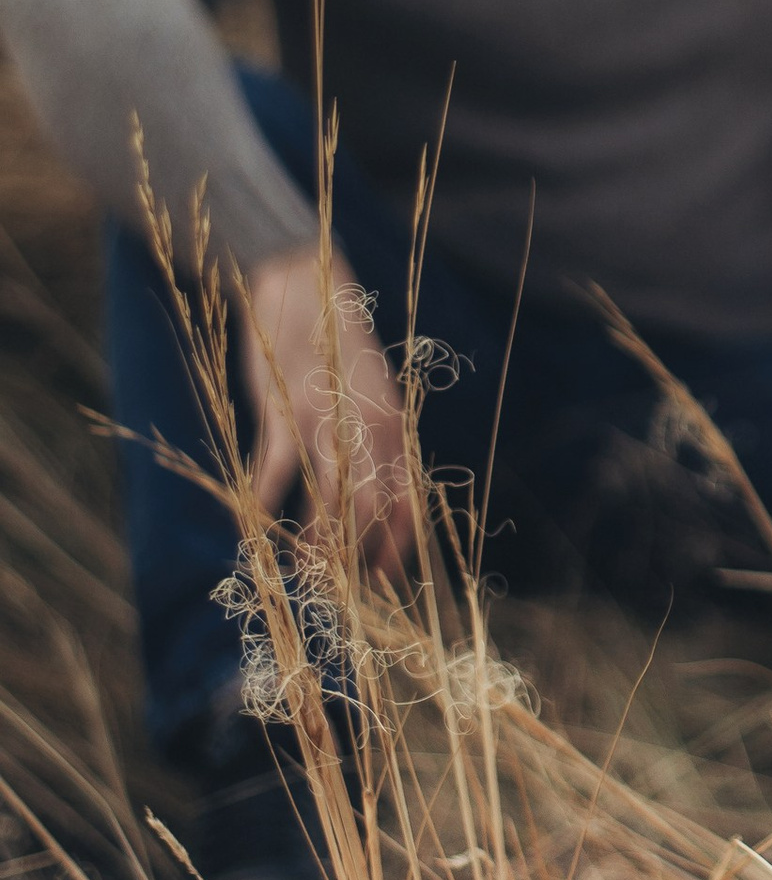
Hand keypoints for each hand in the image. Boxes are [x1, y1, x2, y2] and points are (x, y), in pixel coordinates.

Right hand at [241, 245, 414, 566]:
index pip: (408, 501)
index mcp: (395, 428)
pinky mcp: (284, 411)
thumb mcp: (372, 399)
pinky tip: (254, 524)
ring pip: (329, 498)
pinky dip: (263, 503)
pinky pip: (276, 470)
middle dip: (354, 555)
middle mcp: (368, 429)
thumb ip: (379, 446)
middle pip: (370, 509)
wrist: (306, 292)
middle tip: (336, 586)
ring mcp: (326, 421)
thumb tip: (382, 504)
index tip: (381, 581)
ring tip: (303, 570)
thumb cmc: (338, 357)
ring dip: (315, 542)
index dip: (396, 547)